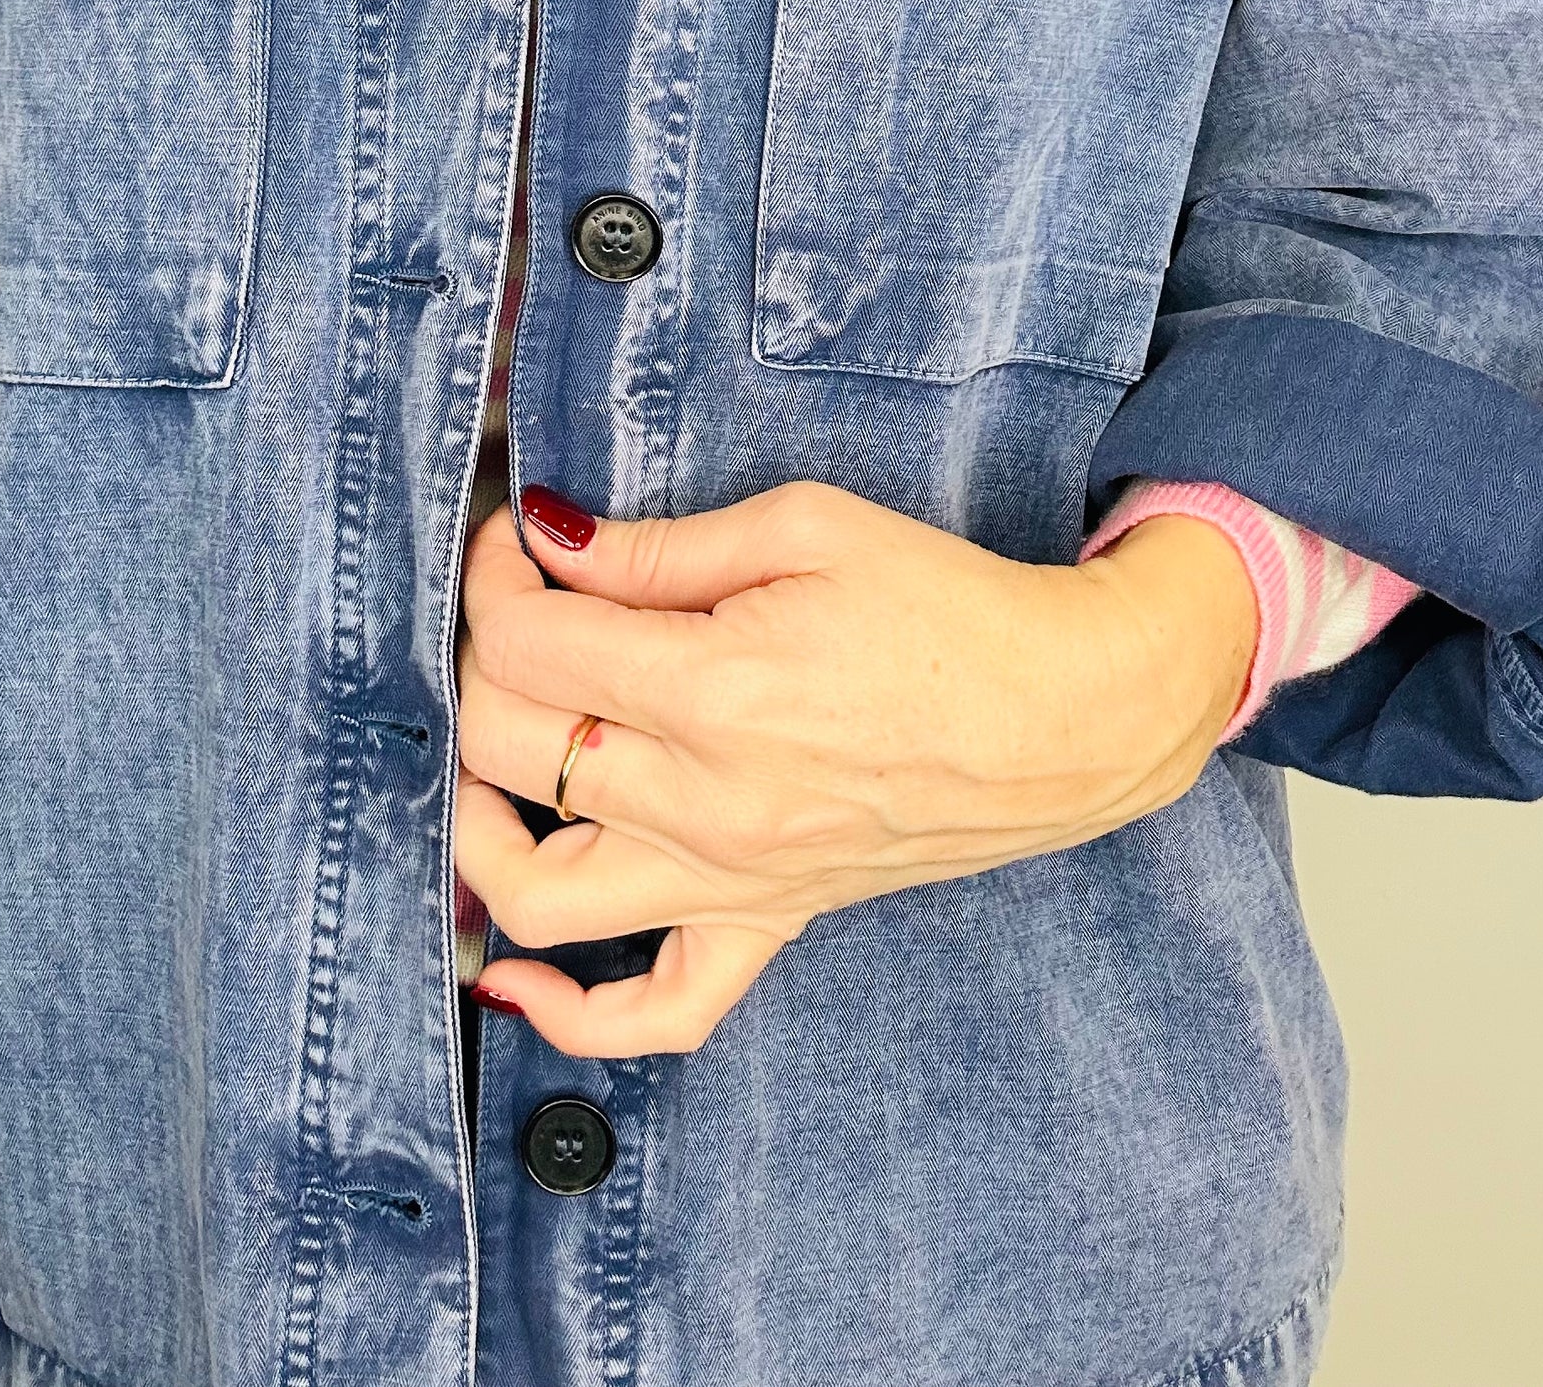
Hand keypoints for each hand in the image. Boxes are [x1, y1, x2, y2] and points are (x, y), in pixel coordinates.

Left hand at [455, 483, 1256, 1057]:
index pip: (528, 644)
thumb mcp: (803, 528)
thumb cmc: (946, 606)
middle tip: (524, 610)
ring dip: (475, 821)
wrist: (1067, 711)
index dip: (496, 577)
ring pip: (538, 895)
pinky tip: (514, 968)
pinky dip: (566, 1011)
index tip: (518, 544)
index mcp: (714, 691)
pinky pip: (653, 1014)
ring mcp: (734, 882)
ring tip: (490, 753)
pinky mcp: (768, 925)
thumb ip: (657, 549)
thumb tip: (547, 542)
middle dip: (485, 658)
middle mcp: (708, 805)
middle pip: (507, 746)